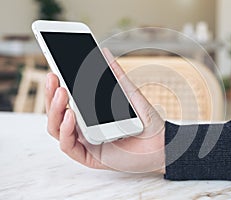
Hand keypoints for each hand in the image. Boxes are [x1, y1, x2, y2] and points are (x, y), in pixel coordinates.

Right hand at [46, 49, 164, 172]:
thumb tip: (104, 51)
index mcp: (90, 113)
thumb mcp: (129, 94)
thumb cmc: (147, 121)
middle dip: (52, 95)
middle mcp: (84, 127)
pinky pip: (68, 146)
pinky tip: (71, 116)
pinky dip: (66, 131)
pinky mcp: (89, 156)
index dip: (57, 86)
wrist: (162, 143)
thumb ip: (116, 75)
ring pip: (57, 128)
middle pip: (57, 112)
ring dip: (56, 110)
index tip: (54, 69)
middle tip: (53, 77)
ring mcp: (85, 141)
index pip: (67, 100)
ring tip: (62, 92)